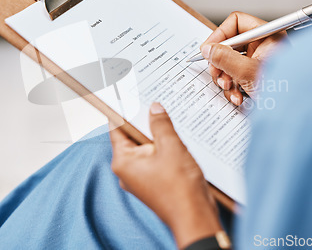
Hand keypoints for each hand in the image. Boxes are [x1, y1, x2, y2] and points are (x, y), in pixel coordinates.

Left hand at [110, 103, 221, 247]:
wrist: (195, 217)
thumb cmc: (180, 188)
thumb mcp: (171, 146)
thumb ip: (160, 124)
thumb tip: (154, 108)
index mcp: (123, 161)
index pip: (116, 128)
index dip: (122, 110)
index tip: (125, 95)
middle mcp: (127, 170)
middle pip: (132, 136)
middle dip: (144, 121)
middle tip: (154, 103)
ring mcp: (140, 177)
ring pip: (145, 147)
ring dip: (157, 135)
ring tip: (169, 122)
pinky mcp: (153, 181)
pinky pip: (154, 157)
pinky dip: (163, 148)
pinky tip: (176, 140)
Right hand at [200, 11, 286, 104]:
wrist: (294, 115)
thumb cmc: (283, 92)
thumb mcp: (247, 72)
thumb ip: (224, 58)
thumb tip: (208, 49)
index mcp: (268, 36)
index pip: (236, 23)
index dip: (219, 35)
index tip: (208, 50)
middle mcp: (265, 46)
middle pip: (231, 45)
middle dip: (221, 62)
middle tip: (217, 73)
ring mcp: (260, 62)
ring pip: (231, 63)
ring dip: (225, 78)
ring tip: (230, 89)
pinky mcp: (257, 77)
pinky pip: (237, 76)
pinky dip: (234, 88)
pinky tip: (238, 97)